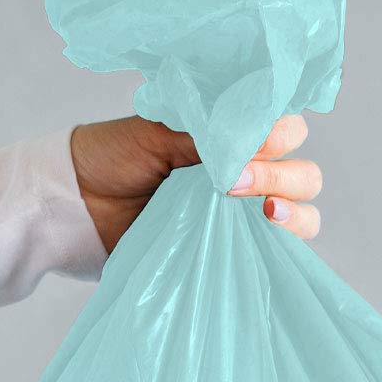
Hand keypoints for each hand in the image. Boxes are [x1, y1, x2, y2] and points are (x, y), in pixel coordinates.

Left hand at [70, 115, 322, 254]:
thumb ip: (205, 133)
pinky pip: (280, 253)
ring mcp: (246, 215)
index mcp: (235, 134)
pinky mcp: (236, 252)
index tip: (249, 144)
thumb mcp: (155, 132)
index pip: (288, 128)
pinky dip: (283, 246)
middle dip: (282, 177)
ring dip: (294, 212)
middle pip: (304, 174)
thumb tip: (254, 138)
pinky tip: (265, 238)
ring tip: (266, 215)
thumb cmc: (112, 158)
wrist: (77, 207)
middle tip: (236, 184)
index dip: (280, 135)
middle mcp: (251, 172)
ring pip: (304, 213)